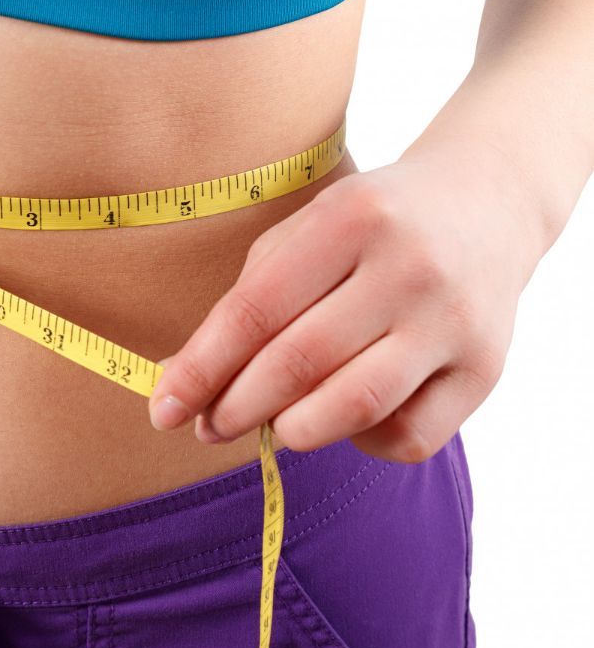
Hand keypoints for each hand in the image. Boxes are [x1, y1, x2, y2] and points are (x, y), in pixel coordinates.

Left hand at [145, 138, 544, 462]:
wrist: (485, 205)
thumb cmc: (365, 229)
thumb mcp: (299, 239)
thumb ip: (240, 306)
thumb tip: (175, 382)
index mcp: (350, 220)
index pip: (255, 311)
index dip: (202, 368)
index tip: (163, 410)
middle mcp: (409, 268)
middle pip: (299, 363)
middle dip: (236, 407)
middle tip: (207, 427)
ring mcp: (453, 321)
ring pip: (356, 406)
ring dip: (293, 430)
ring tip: (271, 425)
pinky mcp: (485, 369)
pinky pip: (409, 437)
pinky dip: (361, 442)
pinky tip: (343, 419)